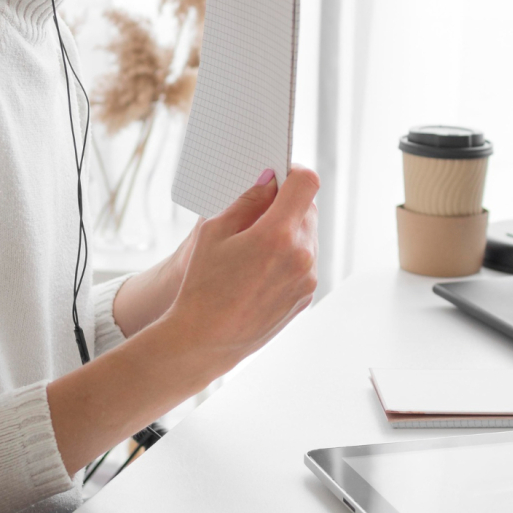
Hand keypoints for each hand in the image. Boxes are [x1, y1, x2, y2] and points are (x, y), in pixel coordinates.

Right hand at [164, 165, 319, 374]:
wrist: (205, 340)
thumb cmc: (203, 285)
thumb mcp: (214, 231)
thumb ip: (247, 201)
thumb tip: (268, 181)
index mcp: (278, 234)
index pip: (306, 183)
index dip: (293, 172)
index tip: (279, 175)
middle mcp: (301, 256)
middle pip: (308, 208)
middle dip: (288, 203)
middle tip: (259, 210)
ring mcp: (307, 279)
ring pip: (307, 235)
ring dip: (289, 229)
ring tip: (255, 246)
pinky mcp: (306, 296)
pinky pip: (305, 261)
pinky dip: (289, 254)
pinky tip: (260, 268)